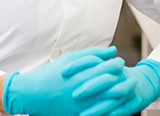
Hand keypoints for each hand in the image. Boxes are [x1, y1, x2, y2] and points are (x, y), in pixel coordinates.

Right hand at [2, 46, 122, 115]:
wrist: (34, 94)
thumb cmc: (52, 74)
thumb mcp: (71, 58)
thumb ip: (93, 53)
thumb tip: (113, 50)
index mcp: (83, 74)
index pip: (109, 68)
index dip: (117, 64)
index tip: (120, 62)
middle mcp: (86, 89)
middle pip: (113, 84)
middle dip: (123, 78)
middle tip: (125, 74)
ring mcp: (85, 104)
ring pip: (111, 100)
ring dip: (120, 92)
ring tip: (122, 86)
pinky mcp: (82, 114)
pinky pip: (102, 112)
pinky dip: (111, 107)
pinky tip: (114, 102)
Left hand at [72, 59, 159, 115]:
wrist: (145, 81)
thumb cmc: (119, 74)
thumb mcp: (106, 65)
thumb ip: (90, 62)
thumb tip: (64, 63)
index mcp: (110, 64)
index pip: (92, 61)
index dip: (77, 65)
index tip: (63, 71)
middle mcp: (120, 75)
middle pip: (103, 80)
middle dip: (89, 87)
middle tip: (73, 94)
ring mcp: (128, 89)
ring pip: (113, 99)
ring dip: (98, 108)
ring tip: (83, 115)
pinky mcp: (136, 101)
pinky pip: (123, 110)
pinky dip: (113, 115)